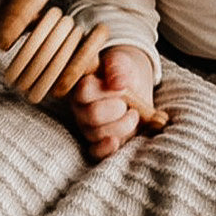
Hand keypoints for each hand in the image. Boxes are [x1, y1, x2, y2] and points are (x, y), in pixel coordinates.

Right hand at [70, 45, 153, 159]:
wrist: (133, 86)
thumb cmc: (123, 74)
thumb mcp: (122, 63)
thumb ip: (118, 67)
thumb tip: (118, 83)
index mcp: (81, 86)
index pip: (85, 90)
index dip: (107, 91)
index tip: (122, 87)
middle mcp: (80, 108)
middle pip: (92, 115)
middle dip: (117, 110)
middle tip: (129, 104)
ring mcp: (87, 127)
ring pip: (97, 134)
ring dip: (123, 125)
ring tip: (134, 114)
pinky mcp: (97, 143)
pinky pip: (95, 152)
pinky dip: (106, 149)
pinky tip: (116, 142)